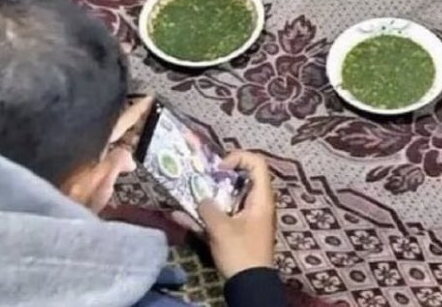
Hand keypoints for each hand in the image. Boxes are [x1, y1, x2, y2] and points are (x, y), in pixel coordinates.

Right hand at [197, 151, 276, 279]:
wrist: (249, 284)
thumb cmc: (241, 252)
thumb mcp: (222, 229)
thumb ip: (209, 209)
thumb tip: (201, 199)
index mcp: (261, 197)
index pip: (257, 163)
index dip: (239, 158)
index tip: (219, 168)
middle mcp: (257, 203)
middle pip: (241, 178)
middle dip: (219, 177)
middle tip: (201, 179)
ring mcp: (247, 216)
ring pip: (228, 197)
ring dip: (209, 195)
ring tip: (188, 194)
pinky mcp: (238, 230)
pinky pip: (222, 215)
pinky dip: (205, 214)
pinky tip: (181, 216)